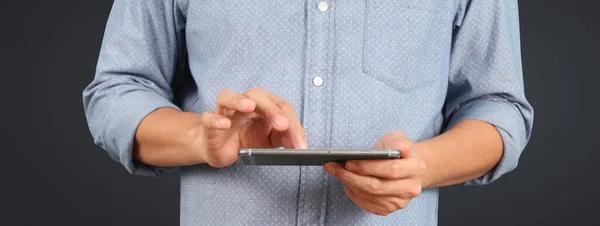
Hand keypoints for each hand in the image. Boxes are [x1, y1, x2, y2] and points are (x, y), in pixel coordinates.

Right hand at [190, 87, 306, 167]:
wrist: (218, 148)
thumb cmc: (245, 139)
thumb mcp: (269, 141)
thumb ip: (284, 139)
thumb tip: (299, 144)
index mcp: (263, 105)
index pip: (281, 107)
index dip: (293, 125)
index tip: (300, 144)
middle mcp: (244, 104)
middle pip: (258, 97)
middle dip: (272, 110)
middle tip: (282, 125)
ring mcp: (225, 113)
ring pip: (228, 97)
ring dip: (239, 100)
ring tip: (249, 106)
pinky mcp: (209, 125)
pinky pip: (209, 117)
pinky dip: (216, 119)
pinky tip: (224, 124)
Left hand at [324, 131, 425, 215]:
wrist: (406, 168)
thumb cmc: (399, 151)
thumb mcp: (399, 139)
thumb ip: (398, 141)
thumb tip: (397, 148)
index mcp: (416, 168)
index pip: (391, 170)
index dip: (368, 167)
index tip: (348, 162)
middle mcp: (411, 188)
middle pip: (377, 186)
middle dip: (352, 176)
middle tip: (333, 167)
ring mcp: (400, 201)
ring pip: (369, 196)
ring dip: (349, 184)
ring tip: (335, 171)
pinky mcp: (388, 209)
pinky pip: (367, 204)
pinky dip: (353, 193)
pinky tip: (345, 181)